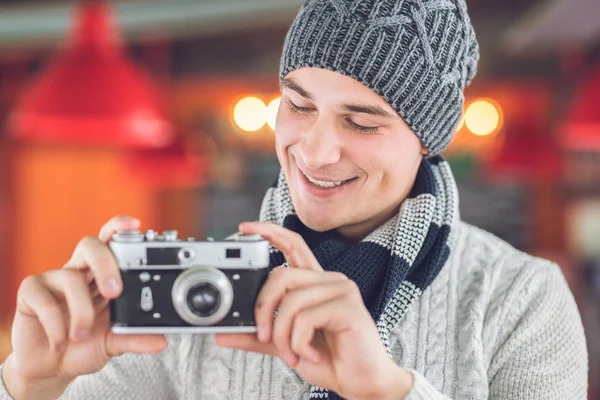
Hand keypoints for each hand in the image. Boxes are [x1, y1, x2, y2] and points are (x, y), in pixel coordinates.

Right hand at [3, 216, 166, 399]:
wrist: (50, 367)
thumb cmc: (83, 345)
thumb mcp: (114, 343)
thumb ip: (136, 339)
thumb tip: (162, 341)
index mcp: (101, 275)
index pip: (110, 240)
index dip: (119, 227)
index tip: (136, 225)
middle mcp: (78, 270)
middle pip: (90, 245)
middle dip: (105, 264)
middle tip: (115, 292)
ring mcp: (53, 279)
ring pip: (70, 277)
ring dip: (81, 312)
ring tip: (82, 335)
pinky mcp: (30, 292)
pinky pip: (43, 299)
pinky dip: (56, 325)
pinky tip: (61, 342)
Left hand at [215, 222, 412, 399]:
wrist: (360, 382)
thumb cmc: (329, 359)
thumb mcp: (285, 345)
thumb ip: (257, 337)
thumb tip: (223, 335)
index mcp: (315, 284)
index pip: (293, 245)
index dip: (270, 232)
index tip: (245, 228)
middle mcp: (329, 280)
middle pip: (280, 275)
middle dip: (263, 309)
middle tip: (264, 336)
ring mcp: (341, 290)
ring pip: (291, 301)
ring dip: (282, 335)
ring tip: (292, 354)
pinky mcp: (348, 306)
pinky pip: (306, 318)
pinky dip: (299, 342)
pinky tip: (310, 353)